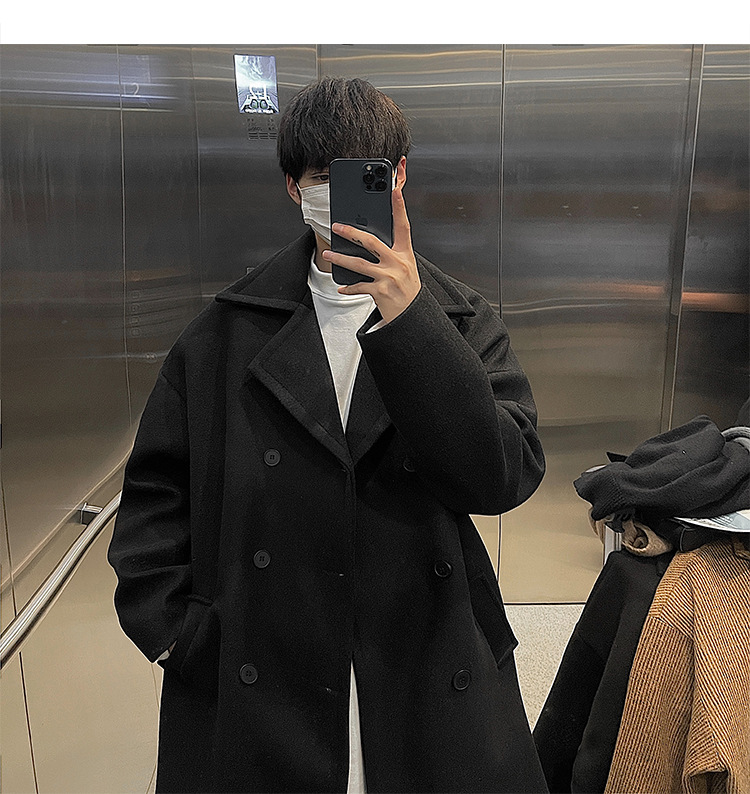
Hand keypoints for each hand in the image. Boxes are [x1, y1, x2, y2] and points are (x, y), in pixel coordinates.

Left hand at [321, 184, 420, 323]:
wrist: (412, 316)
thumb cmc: (407, 291)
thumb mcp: (406, 268)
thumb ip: (391, 254)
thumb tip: (367, 242)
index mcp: (405, 254)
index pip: (403, 226)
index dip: (399, 208)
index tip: (394, 191)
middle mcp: (398, 263)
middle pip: (371, 242)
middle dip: (351, 232)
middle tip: (336, 226)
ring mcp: (389, 277)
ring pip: (359, 263)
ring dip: (340, 259)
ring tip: (328, 255)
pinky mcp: (381, 292)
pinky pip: (359, 286)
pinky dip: (348, 287)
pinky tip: (341, 287)